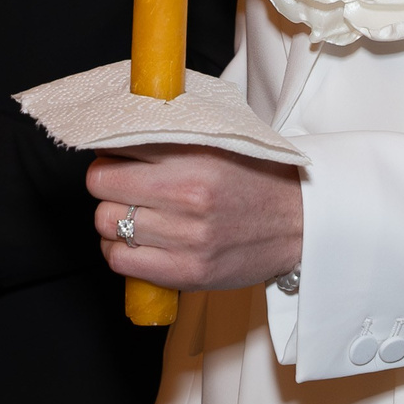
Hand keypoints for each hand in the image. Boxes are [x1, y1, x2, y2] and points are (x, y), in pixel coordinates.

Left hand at [88, 147, 303, 293]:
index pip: (117, 146)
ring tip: (132, 215)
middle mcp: (189, 196)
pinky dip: (120, 252)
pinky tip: (138, 243)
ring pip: (106, 224)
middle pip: (102, 186)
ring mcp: (187, 239)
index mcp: (196, 156)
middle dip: (106, 183)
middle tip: (121, 185)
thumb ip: (173, 135)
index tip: (116, 154)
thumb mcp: (221, 140)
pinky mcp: (188, 273)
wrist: (301, 222)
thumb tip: (120, 130)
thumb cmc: (259, 178)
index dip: (109, 150)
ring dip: (111, 219)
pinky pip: (121, 262)